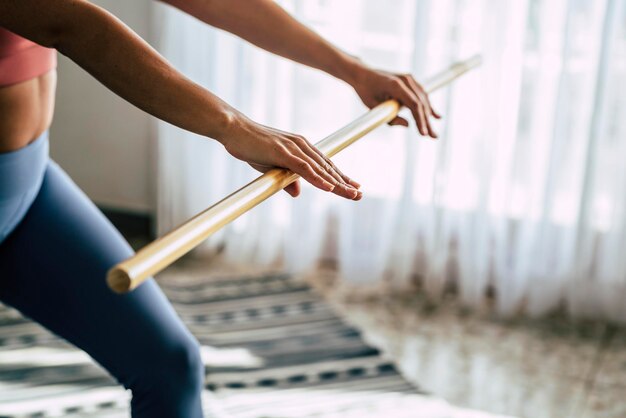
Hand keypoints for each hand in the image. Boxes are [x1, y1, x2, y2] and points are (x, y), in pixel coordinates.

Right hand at [219, 114, 361, 199]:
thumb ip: (285, 178)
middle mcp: (301, 146)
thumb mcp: (270, 167)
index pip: (325, 165)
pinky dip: (317, 178)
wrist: (232, 128)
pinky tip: (329, 188)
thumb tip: (297, 192)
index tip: (354, 187)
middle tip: (360, 195)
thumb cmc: (249, 146)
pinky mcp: (282, 152)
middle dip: (344, 182)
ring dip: (337, 183)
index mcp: (300, 148)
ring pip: (320, 169)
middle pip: (327, 168)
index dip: (340, 177)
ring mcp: (293, 148)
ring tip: (352, 194)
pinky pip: (303, 168)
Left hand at [350, 66, 440, 138]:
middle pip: (421, 104)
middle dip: (427, 122)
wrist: (363, 74)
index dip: (420, 120)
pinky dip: (428, 107)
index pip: (414, 105)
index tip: (423, 134)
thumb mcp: (373, 107)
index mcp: (396, 85)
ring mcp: (409, 80)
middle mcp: (406, 80)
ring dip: (429, 116)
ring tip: (433, 132)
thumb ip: (390, 117)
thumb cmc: (366, 90)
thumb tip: (407, 125)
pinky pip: (421, 96)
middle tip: (433, 137)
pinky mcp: (410, 82)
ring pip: (423, 100)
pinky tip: (436, 116)